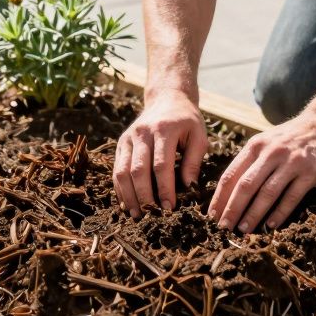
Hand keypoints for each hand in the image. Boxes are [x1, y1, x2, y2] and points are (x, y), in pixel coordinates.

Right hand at [114, 90, 207, 216]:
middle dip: (144, 196)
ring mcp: (128, 138)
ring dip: (129, 196)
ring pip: (122, 171)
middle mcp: (142, 133)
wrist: (167, 99)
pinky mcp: (121, 143)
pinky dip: (120, 189)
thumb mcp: (199, 136)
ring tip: (137, 215)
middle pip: (138, 170)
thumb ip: (194, 161)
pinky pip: (116, 169)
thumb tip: (189, 188)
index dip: (164, 188)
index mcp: (164, 130)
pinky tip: (127, 204)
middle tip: (152, 216)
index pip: (161, 164)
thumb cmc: (187, 121)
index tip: (170, 207)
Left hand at [208, 113, 315, 232]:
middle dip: (232, 209)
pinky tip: (270, 226)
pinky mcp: (309, 172)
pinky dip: (279, 213)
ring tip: (243, 230)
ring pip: (267, 193)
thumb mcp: (264, 142)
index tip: (211, 216)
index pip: (230, 175)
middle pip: (245, 185)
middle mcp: (271, 153)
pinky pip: (291, 197)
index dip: (219, 197)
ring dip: (253, 214)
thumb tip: (227, 192)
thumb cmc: (288, 139)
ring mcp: (291, 162)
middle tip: (222, 229)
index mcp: (255, 146)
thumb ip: (248, 162)